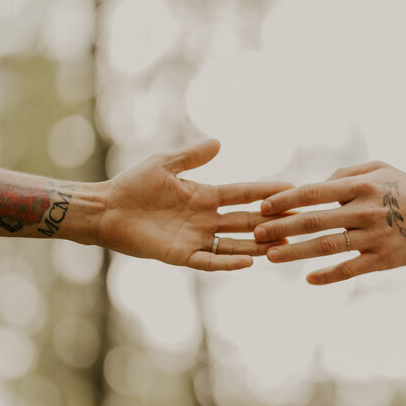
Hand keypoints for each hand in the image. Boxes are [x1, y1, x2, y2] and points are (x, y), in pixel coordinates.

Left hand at [96, 139, 292, 269]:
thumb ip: (192, 157)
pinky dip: (228, 263)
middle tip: (299, 221)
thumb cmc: (132, 185)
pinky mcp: (180, 255)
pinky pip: (209, 262)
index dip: (265, 192)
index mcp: (204, 196)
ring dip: (258, 245)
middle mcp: (205, 219)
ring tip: (283, 246)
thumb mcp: (164, 165)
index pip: (242, 194)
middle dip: (271, 222)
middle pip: (245, 221)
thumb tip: (219, 142)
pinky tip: (249, 262)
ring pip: (235, 244)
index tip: (291, 188)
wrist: (106, 209)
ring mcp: (195, 239)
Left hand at [254, 161, 405, 283]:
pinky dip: (328, 276)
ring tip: (270, 256)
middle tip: (256, 233)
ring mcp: (374, 238)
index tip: (263, 207)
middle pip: (314, 221)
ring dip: (295, 252)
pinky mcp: (384, 260)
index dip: (285, 200)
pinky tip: (309, 280)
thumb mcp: (380, 169)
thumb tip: (316, 185)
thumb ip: (346, 173)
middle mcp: (364, 211)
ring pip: (326, 247)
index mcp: (360, 186)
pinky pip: (350, 269)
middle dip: (281, 227)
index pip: (313, 193)